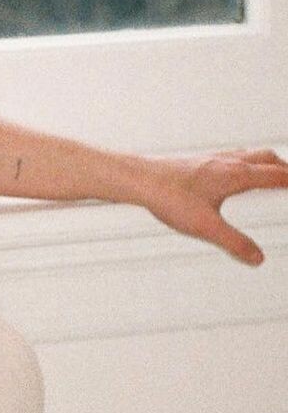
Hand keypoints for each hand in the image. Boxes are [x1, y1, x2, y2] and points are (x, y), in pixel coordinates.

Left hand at [138, 148, 287, 265]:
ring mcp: (213, 159)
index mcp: (236, 175)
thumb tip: (257, 257)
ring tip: (276, 170)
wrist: (140, 178)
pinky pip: (233, 156)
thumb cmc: (168, 195)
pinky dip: (248, 161)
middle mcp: (227, 162)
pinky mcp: (199, 161)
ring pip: (250, 155)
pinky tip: (237, 170)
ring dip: (268, 162)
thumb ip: (234, 243)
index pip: (277, 176)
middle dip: (286, 170)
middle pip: (268, 159)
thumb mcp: (206, 226)